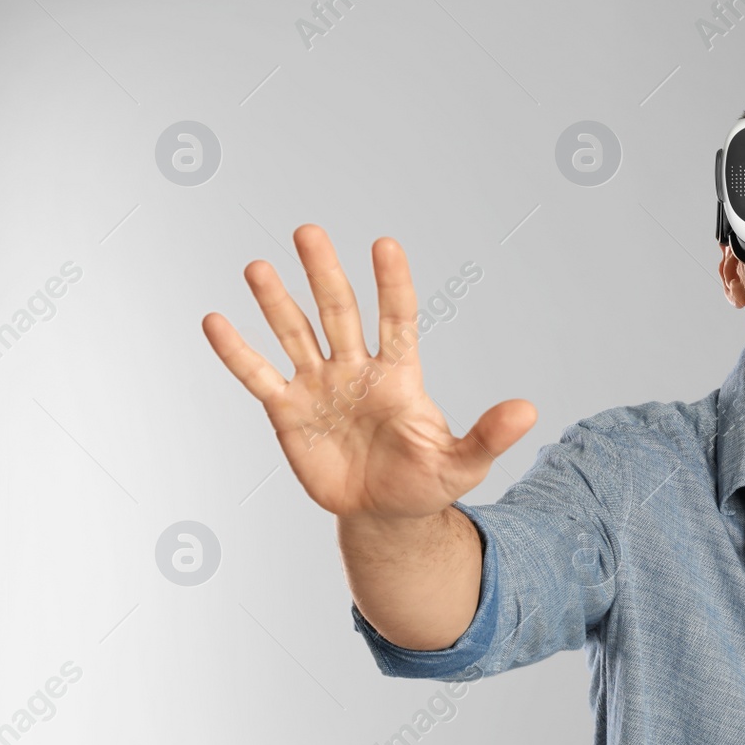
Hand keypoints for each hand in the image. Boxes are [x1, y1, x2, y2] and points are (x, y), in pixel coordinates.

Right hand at [202, 224, 536, 520]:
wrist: (385, 513)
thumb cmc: (426, 481)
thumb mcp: (463, 463)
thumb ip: (489, 436)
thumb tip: (530, 411)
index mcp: (399, 376)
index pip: (397, 319)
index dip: (392, 284)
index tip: (385, 244)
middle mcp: (356, 370)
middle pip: (339, 312)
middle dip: (324, 273)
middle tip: (309, 230)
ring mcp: (320, 387)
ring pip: (295, 334)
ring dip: (276, 302)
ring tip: (258, 266)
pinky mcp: (287, 413)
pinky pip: (258, 376)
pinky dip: (236, 351)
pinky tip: (214, 320)